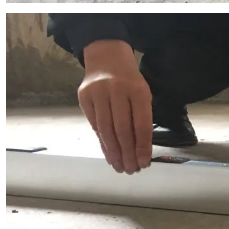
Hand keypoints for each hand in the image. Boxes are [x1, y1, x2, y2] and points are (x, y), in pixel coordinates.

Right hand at [79, 40, 151, 173]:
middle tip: (131, 170)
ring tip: (120, 166)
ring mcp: (98, 93)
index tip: (144, 163)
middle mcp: (118, 91)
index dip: (142, 146)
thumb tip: (140, 152)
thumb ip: (142, 120)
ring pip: (106, 129)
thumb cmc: (130, 83)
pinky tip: (109, 154)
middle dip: (127, 153)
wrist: (107, 58)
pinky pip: (94, 125)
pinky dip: (102, 142)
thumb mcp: (143, 95)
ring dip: (113, 152)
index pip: (141, 124)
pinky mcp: (84, 96)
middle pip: (122, 130)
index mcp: (139, 91)